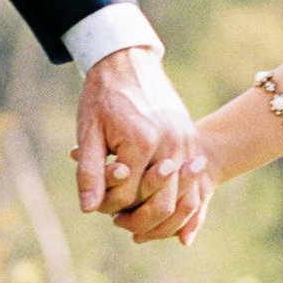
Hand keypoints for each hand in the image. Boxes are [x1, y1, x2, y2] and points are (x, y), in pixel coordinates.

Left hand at [72, 46, 211, 246]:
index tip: (99, 201)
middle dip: (140, 219)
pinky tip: (166, 208)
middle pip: (162, 203)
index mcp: (141, 142)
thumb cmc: (103, 96)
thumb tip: (89, 209)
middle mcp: (170, 144)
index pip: (130, 196)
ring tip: (140, 218)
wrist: (127, 61)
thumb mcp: (88, 132)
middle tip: (120, 221)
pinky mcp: (192, 139)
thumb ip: (90, 172)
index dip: (112, 205)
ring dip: (164, 216)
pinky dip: (182, 201)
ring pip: (183, 197)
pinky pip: (194, 182)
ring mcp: (186, 141)